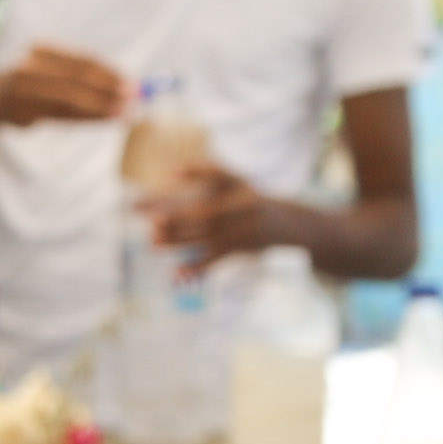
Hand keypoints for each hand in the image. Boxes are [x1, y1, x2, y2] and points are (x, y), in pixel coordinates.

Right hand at [0, 45, 130, 128]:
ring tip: (123, 114)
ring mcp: (24, 91)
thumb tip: (126, 87)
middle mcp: (32, 68)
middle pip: (76, 81)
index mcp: (43, 51)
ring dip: (99, 109)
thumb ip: (84, 78)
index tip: (132, 83)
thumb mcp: (54, 73)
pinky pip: (60, 116)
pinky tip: (103, 120)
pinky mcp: (22, 112)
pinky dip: (84, 118)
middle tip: (133, 100)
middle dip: (107, 91)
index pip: (81, 62)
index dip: (108, 73)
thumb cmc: (34, 85)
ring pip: (69, 101)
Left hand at [150, 164, 280, 273]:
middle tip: (154, 224)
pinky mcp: (239, 249)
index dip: (189, 187)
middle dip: (179, 221)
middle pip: (205, 216)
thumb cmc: (250, 196)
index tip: (165, 185)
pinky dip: (198, 266)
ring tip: (154, 243)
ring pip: (208, 238)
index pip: (210, 188)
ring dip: (181, 241)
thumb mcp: (234, 179)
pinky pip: (216, 259)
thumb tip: (170, 172)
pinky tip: (178, 272)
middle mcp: (241, 210)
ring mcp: (241, 232)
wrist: (288, 223)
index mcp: (238, 190)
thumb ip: (205, 171)